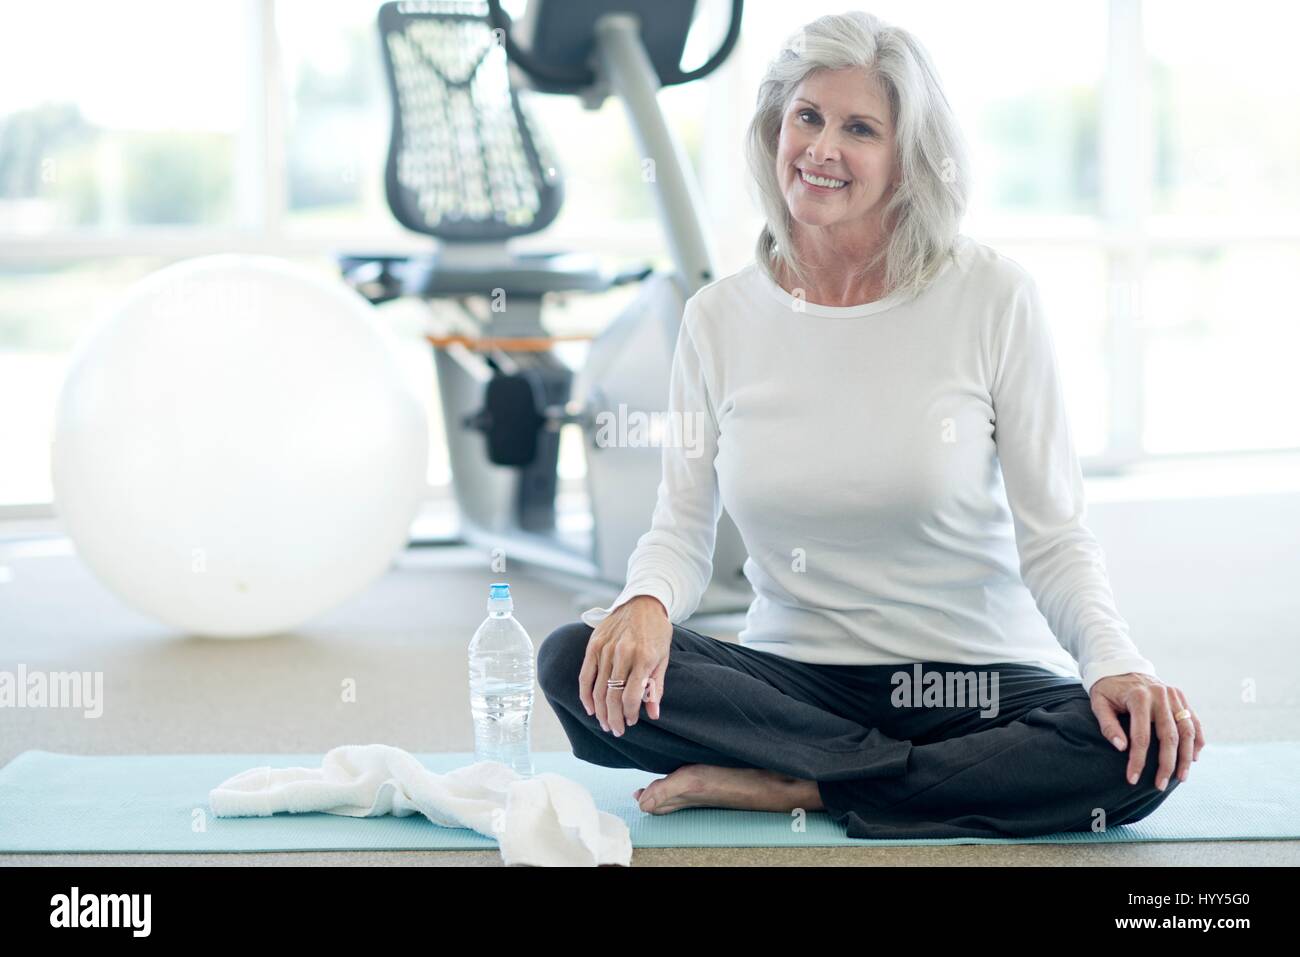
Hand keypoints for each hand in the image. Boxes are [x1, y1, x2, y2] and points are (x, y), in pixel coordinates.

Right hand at [578, 595, 672, 736]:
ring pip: (598, 689)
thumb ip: (656, 686)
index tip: (631, 722)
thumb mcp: (663, 657)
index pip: (631, 696)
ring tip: (604, 723)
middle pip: (612, 696)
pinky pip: (585, 675)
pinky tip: (590, 708)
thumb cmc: (656, 632)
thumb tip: (653, 714)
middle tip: (616, 730)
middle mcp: (622, 654)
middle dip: (613, 718)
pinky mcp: (593, 645)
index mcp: (643, 658)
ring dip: (600, 711)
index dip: (629, 714)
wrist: (642, 602)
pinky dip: (585, 695)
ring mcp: (605, 649)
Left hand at [1089, 673, 1204, 791]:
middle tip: (1160, 786)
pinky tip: (1194, 758)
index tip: (1132, 779)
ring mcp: (1174, 695)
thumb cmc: (1107, 689)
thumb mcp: (1099, 703)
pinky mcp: (1181, 696)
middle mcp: (1160, 695)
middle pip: (1169, 736)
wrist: (1120, 666)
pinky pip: (1194, 721)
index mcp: (1138, 697)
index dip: (1138, 760)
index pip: (1141, 736)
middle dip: (1166, 765)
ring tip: (1181, 778)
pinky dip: (1197, 740)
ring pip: (1187, 731)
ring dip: (1186, 757)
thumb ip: (1108, 725)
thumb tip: (1121, 748)